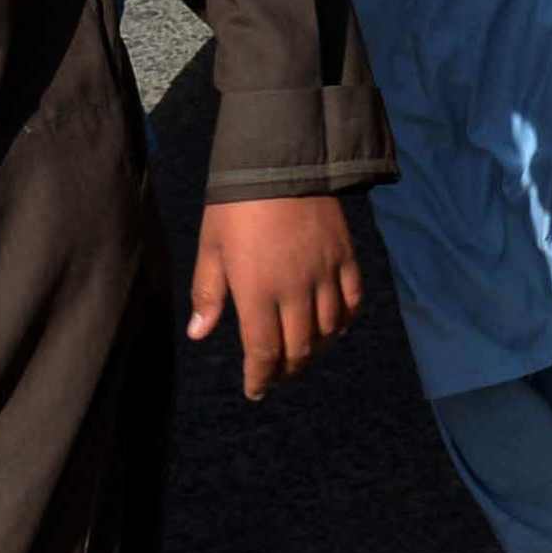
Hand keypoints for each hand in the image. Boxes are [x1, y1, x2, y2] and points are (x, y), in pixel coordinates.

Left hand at [186, 194, 363, 399]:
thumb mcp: (211, 248)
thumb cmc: (235, 206)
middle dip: (287, 369)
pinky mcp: (345, 257)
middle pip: (299, 348)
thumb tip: (199, 333)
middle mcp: (296, 291)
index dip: (261, 377)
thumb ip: (208, 293)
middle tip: (276, 375)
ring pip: (328, 330)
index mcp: (258, 292)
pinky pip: (352, 300)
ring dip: (316, 349)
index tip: (255, 390)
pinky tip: (335, 327)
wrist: (281, 162)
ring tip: (303, 354)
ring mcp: (325, 274)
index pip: (263, 352)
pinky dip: (345, 321)